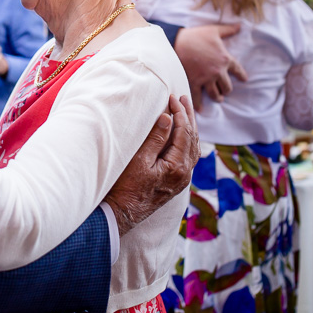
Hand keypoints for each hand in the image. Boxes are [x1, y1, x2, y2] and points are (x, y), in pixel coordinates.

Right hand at [105, 95, 198, 235]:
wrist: (120, 215)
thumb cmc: (125, 188)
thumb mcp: (139, 160)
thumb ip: (156, 139)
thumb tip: (167, 118)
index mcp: (178, 167)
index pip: (184, 132)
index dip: (179, 113)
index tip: (172, 97)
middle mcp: (184, 174)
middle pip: (192, 139)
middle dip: (188, 117)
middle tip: (184, 98)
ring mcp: (181, 179)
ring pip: (192, 148)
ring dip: (189, 128)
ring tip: (185, 112)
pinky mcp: (175, 182)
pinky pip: (187, 157)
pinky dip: (187, 141)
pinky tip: (182, 136)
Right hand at [174, 24, 246, 109]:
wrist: (178, 41)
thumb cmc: (197, 35)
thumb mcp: (214, 30)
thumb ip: (228, 30)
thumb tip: (240, 25)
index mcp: (225, 59)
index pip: (238, 70)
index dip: (241, 75)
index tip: (244, 79)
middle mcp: (218, 71)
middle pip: (227, 86)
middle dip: (227, 90)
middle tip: (225, 91)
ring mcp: (206, 78)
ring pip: (216, 94)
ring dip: (218, 97)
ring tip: (218, 98)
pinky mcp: (194, 82)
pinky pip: (198, 97)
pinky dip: (199, 104)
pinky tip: (200, 109)